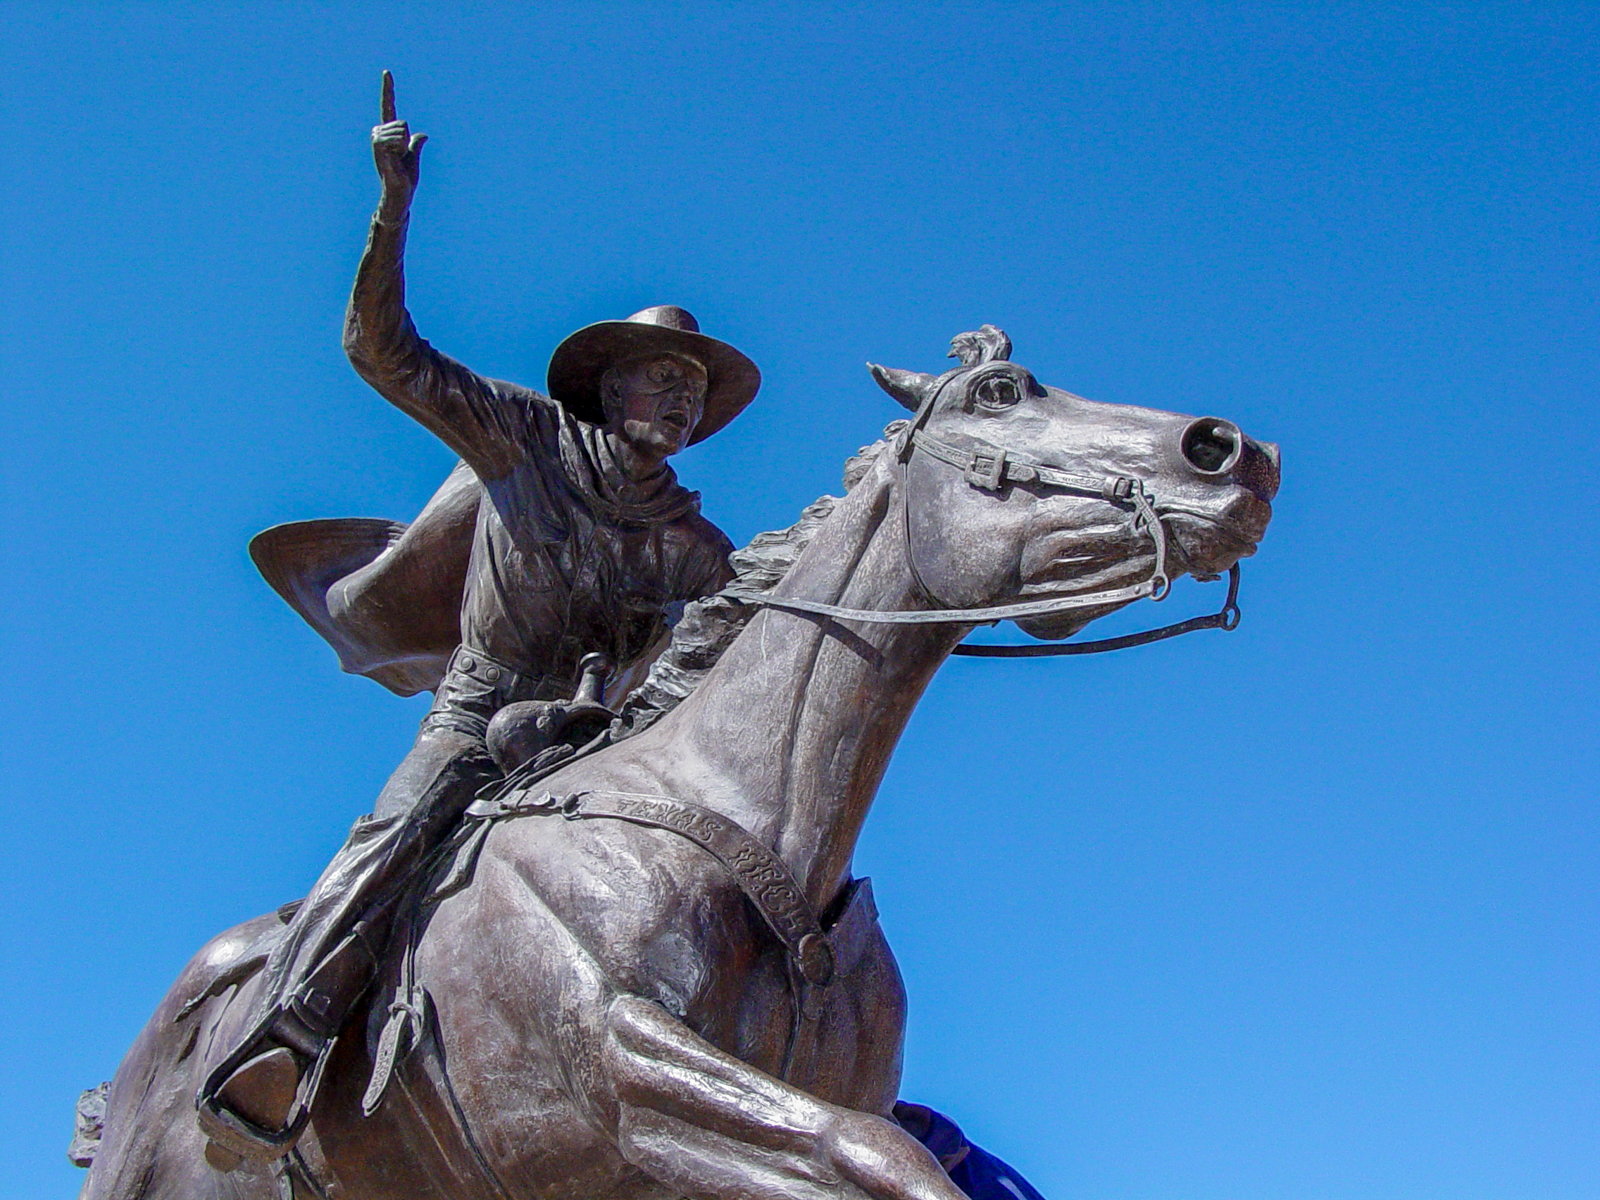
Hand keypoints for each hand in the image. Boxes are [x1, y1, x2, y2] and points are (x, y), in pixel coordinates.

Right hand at [372, 71, 426, 217]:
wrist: (400, 191)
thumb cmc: (405, 176)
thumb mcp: (414, 156)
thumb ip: (416, 144)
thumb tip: (423, 135)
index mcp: (387, 132)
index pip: (388, 106)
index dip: (388, 89)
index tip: (387, 72)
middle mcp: (378, 132)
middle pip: (402, 122)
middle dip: (407, 140)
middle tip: (401, 156)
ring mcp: (376, 139)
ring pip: (401, 129)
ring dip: (404, 146)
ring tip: (397, 159)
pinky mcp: (378, 146)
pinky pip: (398, 137)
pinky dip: (401, 149)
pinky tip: (394, 159)